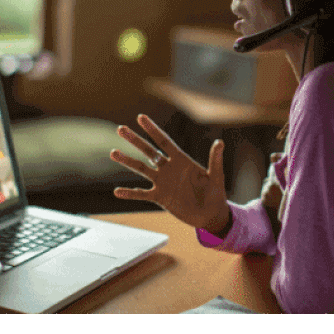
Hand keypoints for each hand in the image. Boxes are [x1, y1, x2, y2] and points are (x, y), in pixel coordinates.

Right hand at [111, 114, 229, 231]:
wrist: (210, 215)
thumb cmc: (215, 193)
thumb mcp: (216, 176)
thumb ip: (215, 160)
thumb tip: (220, 142)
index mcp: (182, 160)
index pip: (164, 141)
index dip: (153, 129)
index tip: (141, 117)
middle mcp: (169, 168)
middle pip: (148, 151)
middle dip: (135, 140)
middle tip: (120, 129)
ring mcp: (163, 182)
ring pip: (141, 169)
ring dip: (127, 161)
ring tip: (113, 153)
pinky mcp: (160, 197)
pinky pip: (142, 194)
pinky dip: (130, 194)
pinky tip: (117, 192)